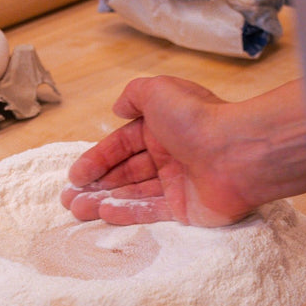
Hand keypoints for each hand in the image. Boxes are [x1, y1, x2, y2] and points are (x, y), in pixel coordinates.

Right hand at [61, 76, 305, 226]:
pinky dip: (126, 213)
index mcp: (163, 127)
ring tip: (76, 210)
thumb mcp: (159, 91)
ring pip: (134, 193)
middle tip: (69, 198)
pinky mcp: (186, 210)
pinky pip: (151, 212)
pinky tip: (103, 214)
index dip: (97, 159)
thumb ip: (134, 96)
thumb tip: (118, 109)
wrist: (237, 154)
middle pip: (126, 172)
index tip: (76, 175)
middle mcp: (170, 155)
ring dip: (104, 201)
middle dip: (97, 185)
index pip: (122, 145)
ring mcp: (178, 184)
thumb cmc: (196, 119)